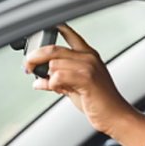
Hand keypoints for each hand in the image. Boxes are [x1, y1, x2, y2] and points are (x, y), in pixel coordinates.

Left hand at [26, 24, 141, 136]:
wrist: (115, 116)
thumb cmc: (99, 103)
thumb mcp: (74, 88)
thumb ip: (57, 80)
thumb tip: (37, 80)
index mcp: (88, 56)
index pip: (69, 34)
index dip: (54, 29)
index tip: (39, 34)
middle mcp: (89, 58)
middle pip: (52, 49)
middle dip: (35, 58)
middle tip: (29, 69)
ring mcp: (89, 67)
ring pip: (53, 64)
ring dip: (49, 77)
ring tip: (57, 87)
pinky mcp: (87, 78)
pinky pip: (58, 76)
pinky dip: (53, 85)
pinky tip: (59, 91)